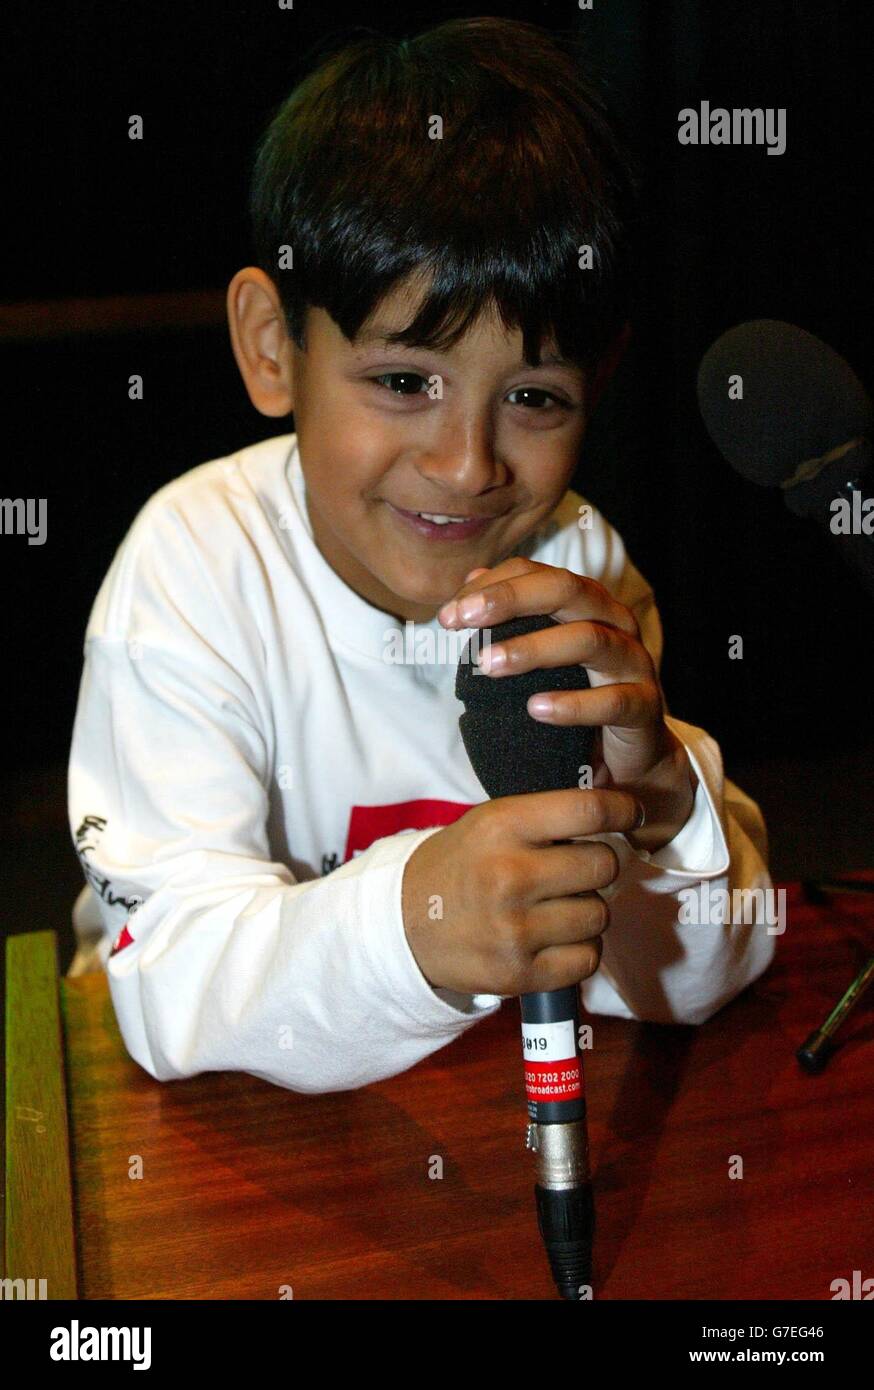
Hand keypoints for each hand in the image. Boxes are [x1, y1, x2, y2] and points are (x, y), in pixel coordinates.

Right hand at [402, 788, 644, 994]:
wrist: (404, 926)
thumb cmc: (459, 867)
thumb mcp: (488, 824)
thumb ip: (544, 819)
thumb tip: (616, 813)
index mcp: (502, 827)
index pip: (588, 811)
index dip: (622, 810)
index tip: (631, 814)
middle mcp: (509, 876)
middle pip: (603, 865)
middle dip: (597, 866)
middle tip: (576, 870)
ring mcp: (514, 930)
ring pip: (600, 915)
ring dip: (588, 911)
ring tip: (557, 907)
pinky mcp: (519, 974)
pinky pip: (588, 959)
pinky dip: (579, 950)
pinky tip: (554, 939)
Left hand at [438, 559, 697, 852]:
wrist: (630, 758)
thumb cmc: (580, 696)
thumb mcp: (541, 658)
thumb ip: (511, 619)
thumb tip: (472, 579)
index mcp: (587, 603)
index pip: (537, 574)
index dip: (491, 586)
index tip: (448, 615)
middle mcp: (614, 621)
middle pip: (566, 590)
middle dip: (509, 599)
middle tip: (464, 620)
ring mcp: (634, 661)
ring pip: (589, 639)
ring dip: (533, 648)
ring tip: (489, 664)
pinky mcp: (646, 706)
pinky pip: (614, 700)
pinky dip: (573, 704)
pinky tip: (536, 708)